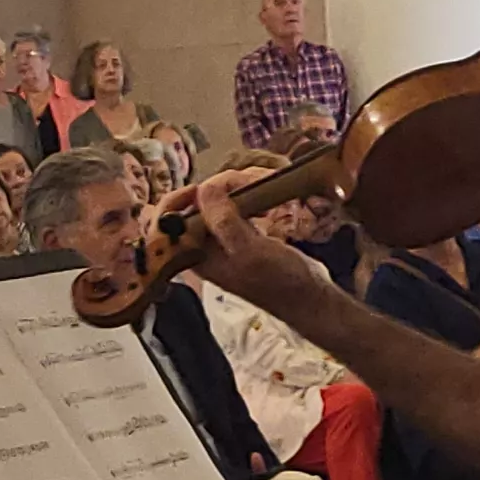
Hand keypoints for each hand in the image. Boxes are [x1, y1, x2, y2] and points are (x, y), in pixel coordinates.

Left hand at [183, 173, 327, 309]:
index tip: (216, 184)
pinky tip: (267, 200)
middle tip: (251, 182)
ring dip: (240, 186)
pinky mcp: (241, 234)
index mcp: (195, 253)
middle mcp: (203, 245)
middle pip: (197, 202)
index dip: (186, 195)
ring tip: (264, 185)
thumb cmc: (279, 281)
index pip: (171, 218)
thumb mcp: (249, 251)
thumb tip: (205, 188)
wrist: (308, 297)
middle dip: (223, 185)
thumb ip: (223, 221)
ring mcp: (223, 239)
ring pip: (219, 200)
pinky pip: (237, 206)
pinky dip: (250, 195)